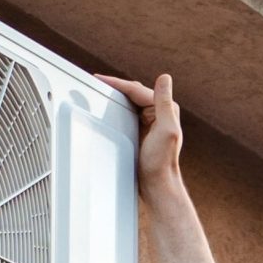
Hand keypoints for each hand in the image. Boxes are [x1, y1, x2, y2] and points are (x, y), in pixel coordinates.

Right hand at [97, 69, 183, 194]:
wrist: (157, 184)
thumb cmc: (160, 162)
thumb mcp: (166, 130)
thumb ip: (165, 103)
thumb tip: (165, 78)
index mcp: (166, 108)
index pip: (137, 90)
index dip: (118, 83)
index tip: (100, 79)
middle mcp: (160, 112)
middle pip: (134, 93)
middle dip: (116, 86)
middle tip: (97, 82)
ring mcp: (150, 122)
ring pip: (130, 102)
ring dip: (116, 95)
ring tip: (100, 90)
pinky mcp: (142, 131)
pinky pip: (128, 113)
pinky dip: (117, 108)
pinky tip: (108, 108)